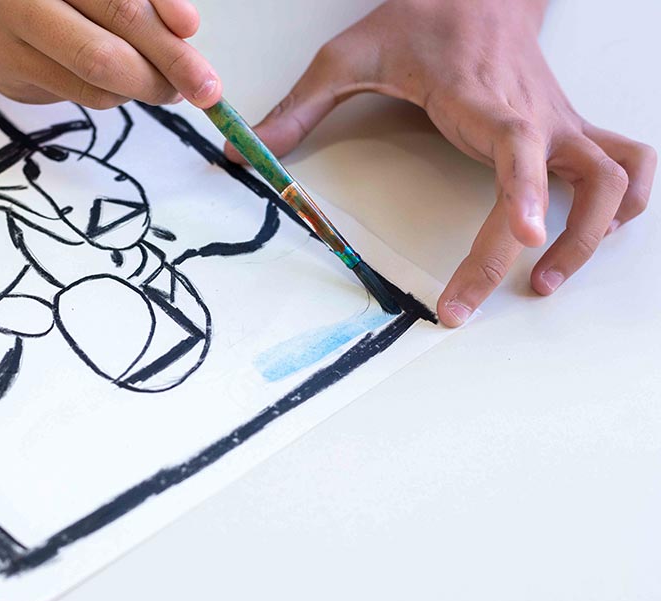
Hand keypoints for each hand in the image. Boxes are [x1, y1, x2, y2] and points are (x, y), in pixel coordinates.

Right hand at [0, 0, 221, 109]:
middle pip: (101, 56)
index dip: (163, 36)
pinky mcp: (7, 80)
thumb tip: (185, 28)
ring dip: (140, 90)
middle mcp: (15, 5)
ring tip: (162, 81)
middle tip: (200, 88)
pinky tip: (122, 80)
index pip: (117, 5)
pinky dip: (112, 93)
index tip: (200, 59)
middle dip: (162, 76)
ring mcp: (4, 47)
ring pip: (91, 87)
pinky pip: (76, 99)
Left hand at [226, 0, 656, 326]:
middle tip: (476, 303)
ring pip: (616, 178)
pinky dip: (624, 204)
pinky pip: (625, 164)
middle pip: (575, 183)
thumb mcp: (347, 56)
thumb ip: (298, 109)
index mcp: (481, 99)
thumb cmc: (419, 21)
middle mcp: (533, 115)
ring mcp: (559, 123)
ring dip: (595, 236)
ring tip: (546, 280)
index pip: (518, 150)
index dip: (527, 197)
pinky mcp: (567, 129)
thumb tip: (248, 156)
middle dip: (545, 248)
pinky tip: (590, 233)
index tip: (523, 244)